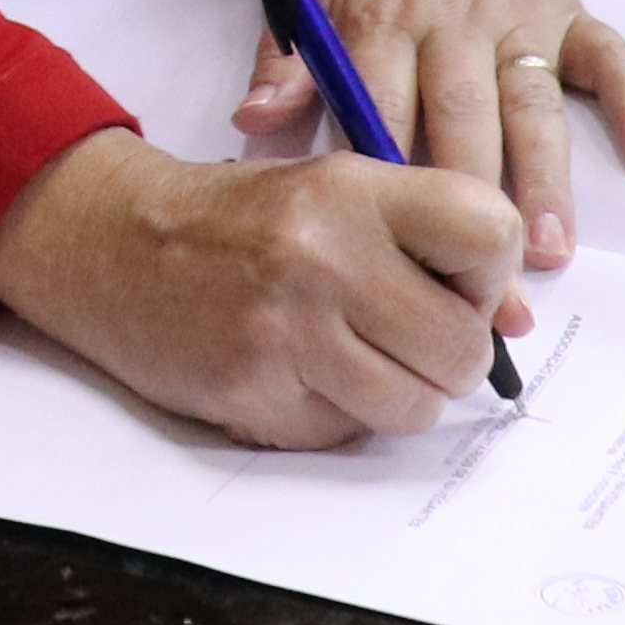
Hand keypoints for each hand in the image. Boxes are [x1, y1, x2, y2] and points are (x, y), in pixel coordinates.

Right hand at [0, 124, 522, 446]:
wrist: (110, 240)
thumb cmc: (235, 218)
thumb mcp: (328, 191)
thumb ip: (418, 238)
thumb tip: (513, 323)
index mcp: (351, 189)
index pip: (491, 234)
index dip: (486, 273)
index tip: (448, 279)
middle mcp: (324, 255)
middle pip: (463, 347)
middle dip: (446, 356)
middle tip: (401, 335)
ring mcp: (287, 331)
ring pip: (415, 408)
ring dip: (396, 396)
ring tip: (349, 358)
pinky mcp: (255, 394)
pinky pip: (348, 435)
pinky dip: (335, 417)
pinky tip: (297, 374)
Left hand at [231, 0, 624, 267]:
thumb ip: (282, 54)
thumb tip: (251, 126)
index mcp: (378, 21)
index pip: (380, 118)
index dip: (389, 193)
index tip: (393, 265)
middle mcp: (451, 25)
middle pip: (464, 124)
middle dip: (474, 211)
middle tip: (485, 292)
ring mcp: (515, 18)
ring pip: (533, 104)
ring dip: (546, 175)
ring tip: (552, 249)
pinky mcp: (565, 7)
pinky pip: (610, 55)